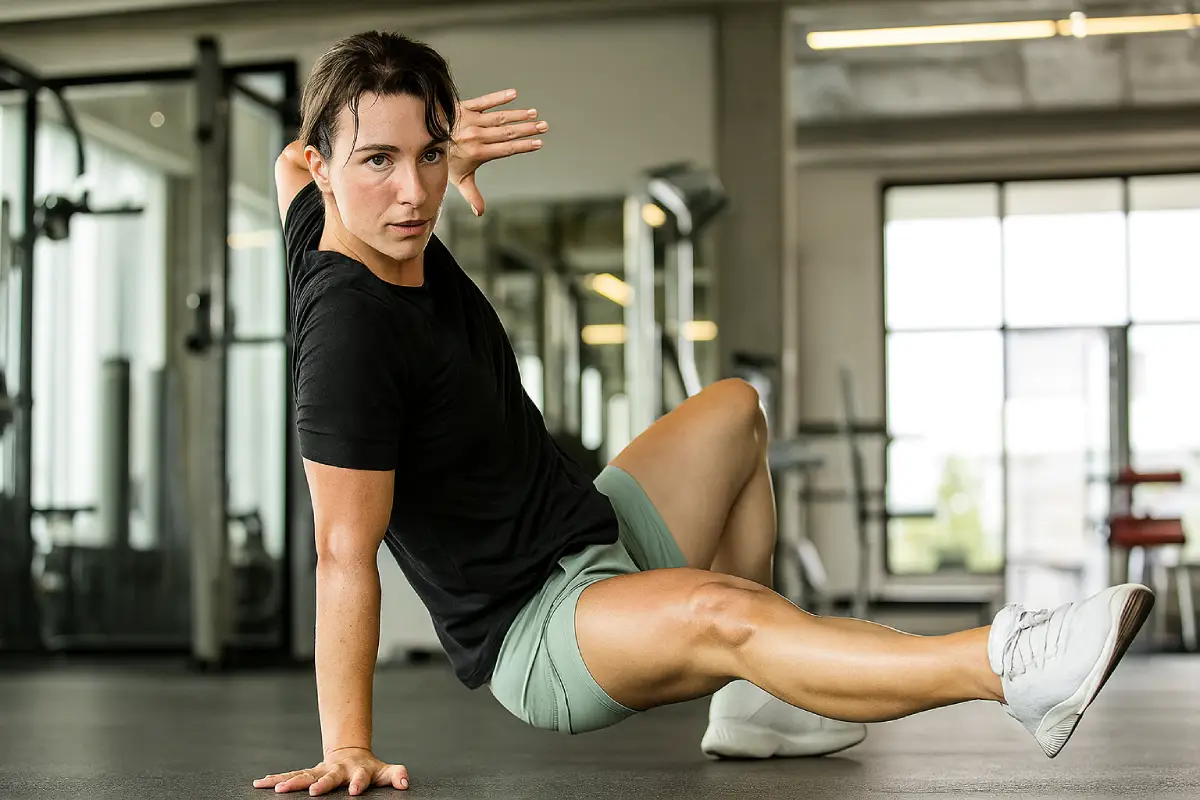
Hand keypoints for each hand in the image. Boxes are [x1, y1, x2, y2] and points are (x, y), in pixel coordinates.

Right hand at [253, 748, 408, 795]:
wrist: (350, 753)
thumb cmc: (369, 769)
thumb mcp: (385, 771)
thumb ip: (395, 774)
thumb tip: (404, 783)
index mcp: (356, 771)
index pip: (359, 778)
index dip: (357, 783)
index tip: (354, 790)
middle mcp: (336, 770)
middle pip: (328, 777)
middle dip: (321, 784)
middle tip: (314, 791)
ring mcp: (320, 771)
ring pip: (304, 776)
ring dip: (291, 782)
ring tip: (277, 789)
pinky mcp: (307, 774)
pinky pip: (290, 776)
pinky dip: (275, 779)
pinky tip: (260, 783)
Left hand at [450, 88, 547, 216]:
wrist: (423, 137)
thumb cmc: (445, 159)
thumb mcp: (459, 179)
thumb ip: (472, 195)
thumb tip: (480, 214)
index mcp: (479, 153)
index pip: (507, 149)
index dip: (524, 146)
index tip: (539, 143)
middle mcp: (477, 136)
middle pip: (507, 133)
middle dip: (528, 129)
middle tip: (544, 126)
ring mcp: (471, 120)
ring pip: (500, 117)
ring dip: (518, 115)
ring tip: (534, 114)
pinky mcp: (465, 107)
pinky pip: (485, 101)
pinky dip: (499, 97)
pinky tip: (514, 94)